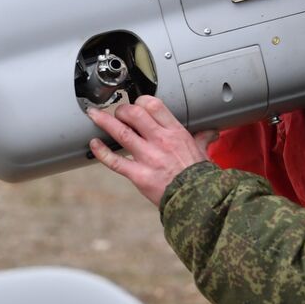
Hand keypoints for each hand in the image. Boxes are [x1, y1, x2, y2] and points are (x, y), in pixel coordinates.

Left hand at [87, 96, 218, 205]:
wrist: (198, 201)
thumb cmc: (201, 177)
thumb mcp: (203, 152)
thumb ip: (203, 139)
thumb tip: (211, 133)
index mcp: (175, 133)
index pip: (153, 105)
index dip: (140, 101)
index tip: (135, 104)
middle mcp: (160, 141)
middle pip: (134, 114)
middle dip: (121, 109)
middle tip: (116, 111)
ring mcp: (148, 157)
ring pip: (121, 132)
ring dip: (104, 121)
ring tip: (94, 115)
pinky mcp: (138, 175)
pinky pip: (115, 161)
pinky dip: (101, 152)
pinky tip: (93, 144)